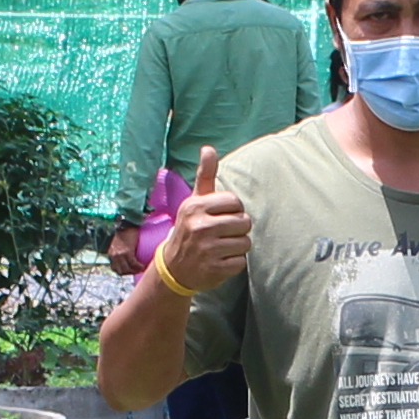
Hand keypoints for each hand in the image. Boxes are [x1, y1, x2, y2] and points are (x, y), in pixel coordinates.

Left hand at [102, 221, 141, 272]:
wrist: (127, 223)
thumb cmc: (125, 232)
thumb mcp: (119, 244)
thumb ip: (120, 251)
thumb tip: (127, 258)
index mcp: (111, 254)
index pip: (115, 268)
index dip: (123, 272)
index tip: (130, 271)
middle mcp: (114, 255)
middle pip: (121, 271)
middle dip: (129, 273)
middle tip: (137, 271)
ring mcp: (120, 254)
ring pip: (127, 269)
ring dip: (134, 271)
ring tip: (140, 269)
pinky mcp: (127, 252)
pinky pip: (133, 264)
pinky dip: (139, 267)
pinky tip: (143, 266)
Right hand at [154, 144, 250, 295]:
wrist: (173, 268)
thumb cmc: (190, 228)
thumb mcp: (194, 201)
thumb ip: (205, 175)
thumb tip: (208, 148)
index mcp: (196, 206)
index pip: (235, 202)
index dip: (233, 210)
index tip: (220, 217)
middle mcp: (200, 226)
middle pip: (244, 222)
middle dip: (237, 229)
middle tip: (221, 234)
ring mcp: (207, 249)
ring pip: (245, 242)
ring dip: (237, 247)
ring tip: (220, 248)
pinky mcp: (214, 269)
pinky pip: (241, 262)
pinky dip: (234, 263)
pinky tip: (219, 261)